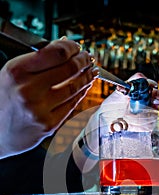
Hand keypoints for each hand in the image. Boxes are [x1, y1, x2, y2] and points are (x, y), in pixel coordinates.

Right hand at [0, 39, 97, 157]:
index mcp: (17, 72)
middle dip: (83, 60)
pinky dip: (81, 93)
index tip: (77, 47)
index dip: (72, 48)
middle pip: (69, 69)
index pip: (56, 53)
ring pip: (74, 88)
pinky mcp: (49, 125)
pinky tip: (85, 87)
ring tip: (91, 71)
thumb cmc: (5, 100)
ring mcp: (39, 110)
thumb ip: (37, 61)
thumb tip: (65, 47)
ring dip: (87, 77)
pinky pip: (72, 105)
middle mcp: (28, 90)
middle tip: (88, 58)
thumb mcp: (13, 74)